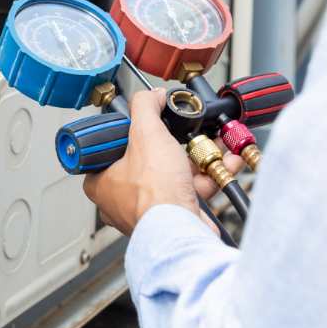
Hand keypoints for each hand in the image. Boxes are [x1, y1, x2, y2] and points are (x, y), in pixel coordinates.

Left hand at [82, 89, 244, 236]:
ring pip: (173, 174)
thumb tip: (151, 96)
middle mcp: (120, 199)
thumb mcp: (146, 135)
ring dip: (197, 155)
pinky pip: (190, 189)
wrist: (182, 231)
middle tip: (181, 132)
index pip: (110, 147)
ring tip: (211, 140)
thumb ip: (145, 108)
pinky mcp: (173, 215)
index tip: (145, 123)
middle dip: (174, 143)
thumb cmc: (155, 195)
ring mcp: (147, 208)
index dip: (130, 131)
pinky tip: (225, 159)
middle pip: (147, 159)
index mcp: (101, 182)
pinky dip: (209, 174)